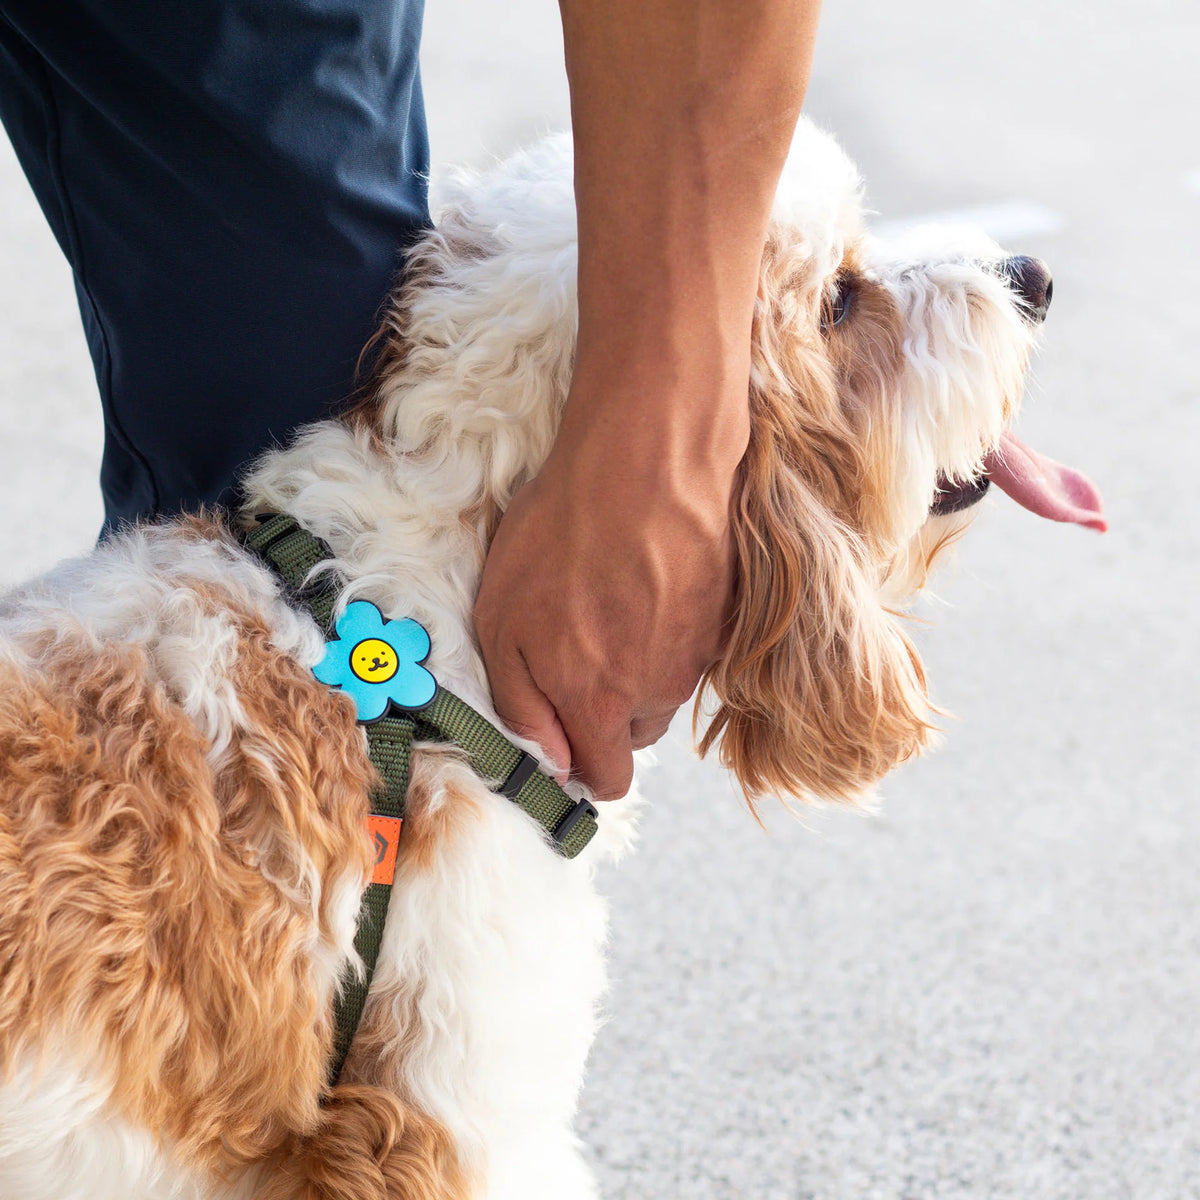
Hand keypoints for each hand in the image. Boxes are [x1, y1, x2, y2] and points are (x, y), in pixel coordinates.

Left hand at [473, 367, 744, 799]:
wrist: (645, 459)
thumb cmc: (561, 534)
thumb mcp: (501, 622)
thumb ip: (523, 706)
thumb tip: (551, 760)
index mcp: (600, 703)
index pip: (608, 780)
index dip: (584, 766)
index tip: (568, 734)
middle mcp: (657, 690)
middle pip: (636, 733)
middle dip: (607, 709)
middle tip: (580, 641)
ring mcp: (698, 651)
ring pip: (664, 685)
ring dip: (640, 661)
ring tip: (611, 594)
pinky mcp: (725, 613)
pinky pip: (693, 642)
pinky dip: (672, 623)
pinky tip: (647, 575)